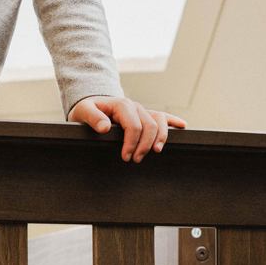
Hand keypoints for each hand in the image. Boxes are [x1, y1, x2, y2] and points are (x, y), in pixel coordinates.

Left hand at [69, 95, 186, 162]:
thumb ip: (92, 118)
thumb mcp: (82, 111)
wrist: (90, 104)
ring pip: (160, 122)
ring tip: (155, 151)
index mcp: (122, 105)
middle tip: (136, 160)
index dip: (132, 143)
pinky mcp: (145, 115)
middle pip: (149, 125)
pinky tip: (182, 126)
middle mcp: (135, 106)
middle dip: (145, 145)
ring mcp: (142, 110)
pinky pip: (163, 116)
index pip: (134, 125)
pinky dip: (173, 121)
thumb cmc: (86, 110)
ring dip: (160, 137)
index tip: (126, 157)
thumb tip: (105, 128)